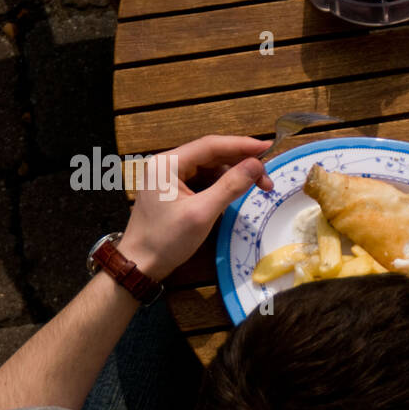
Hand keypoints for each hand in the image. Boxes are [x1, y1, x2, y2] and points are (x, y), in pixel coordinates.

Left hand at [119, 135, 273, 280]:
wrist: (140, 264)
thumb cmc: (166, 240)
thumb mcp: (202, 213)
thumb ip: (230, 186)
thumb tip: (256, 165)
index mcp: (168, 163)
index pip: (211, 145)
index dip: (242, 145)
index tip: (268, 148)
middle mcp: (167, 164)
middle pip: (211, 154)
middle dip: (241, 162)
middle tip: (267, 178)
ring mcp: (169, 177)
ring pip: (209, 167)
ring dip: (234, 174)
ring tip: (258, 186)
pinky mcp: (174, 190)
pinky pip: (203, 180)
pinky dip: (223, 184)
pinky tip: (238, 191)